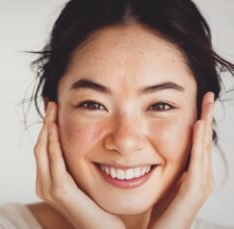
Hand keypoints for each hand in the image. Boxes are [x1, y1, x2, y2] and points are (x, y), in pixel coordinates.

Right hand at [33, 101, 125, 228]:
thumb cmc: (95, 206)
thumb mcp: (82, 182)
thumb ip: (75, 167)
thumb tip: (81, 146)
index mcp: (48, 181)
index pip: (44, 149)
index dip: (46, 128)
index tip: (53, 111)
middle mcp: (44, 184)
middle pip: (40, 146)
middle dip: (45, 123)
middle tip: (51, 104)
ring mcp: (49, 188)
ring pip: (43, 150)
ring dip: (47, 128)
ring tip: (53, 110)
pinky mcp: (60, 190)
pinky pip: (54, 160)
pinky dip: (53, 142)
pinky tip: (55, 128)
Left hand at [149, 92, 215, 228]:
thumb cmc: (160, 209)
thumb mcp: (163, 181)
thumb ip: (164, 166)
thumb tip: (152, 149)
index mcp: (193, 172)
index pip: (197, 141)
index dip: (199, 121)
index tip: (198, 101)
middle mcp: (200, 175)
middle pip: (204, 140)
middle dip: (206, 117)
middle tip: (208, 96)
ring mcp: (200, 182)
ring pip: (203, 146)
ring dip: (205, 124)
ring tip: (207, 103)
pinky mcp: (194, 190)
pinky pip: (197, 160)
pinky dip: (198, 142)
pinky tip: (198, 126)